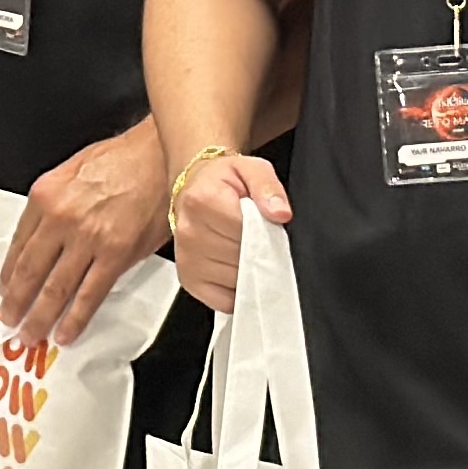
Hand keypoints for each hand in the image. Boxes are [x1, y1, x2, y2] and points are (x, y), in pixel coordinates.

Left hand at [0, 121, 167, 344]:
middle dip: (15, 302)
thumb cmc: (122, 159)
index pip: (17, 245)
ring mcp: (88, 239)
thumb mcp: (72, 171)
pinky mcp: (116, 255)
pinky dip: (75, 319)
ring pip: (55, 289)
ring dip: (39, 317)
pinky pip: (89, 295)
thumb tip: (42, 236)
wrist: (160, 156)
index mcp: (45, 196)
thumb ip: (53, 204)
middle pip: (29, 271)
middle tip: (8, 320)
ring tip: (31, 335)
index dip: (8, 274)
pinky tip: (65, 333)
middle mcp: (61, 218)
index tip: (5, 289)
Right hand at [168, 151, 290, 313]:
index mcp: (203, 201)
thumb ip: (268, 187)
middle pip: (242, 257)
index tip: (265, 224)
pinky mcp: (189, 280)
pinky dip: (237, 289)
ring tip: (243, 248)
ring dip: (248, 269)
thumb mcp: (251, 168)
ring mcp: (187, 260)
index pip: (246, 231)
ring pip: (236, 280)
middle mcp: (189, 232)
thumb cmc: (224, 180)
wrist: (196, 187)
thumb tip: (280, 213)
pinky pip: (225, 300)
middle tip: (255, 235)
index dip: (264, 231)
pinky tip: (235, 266)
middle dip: (257, 250)